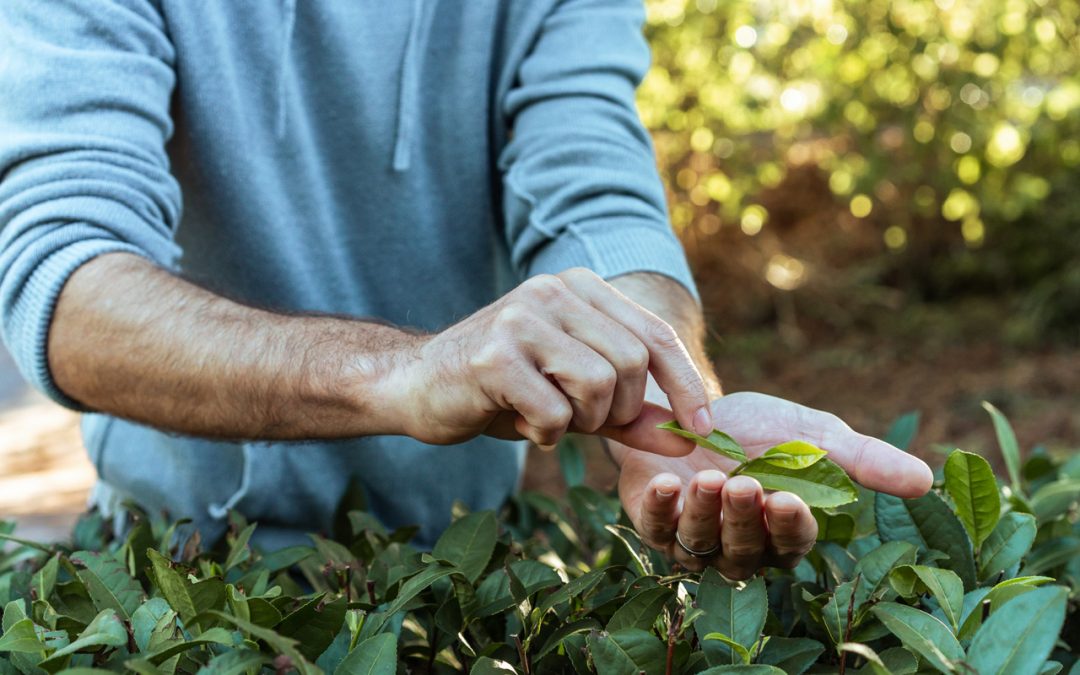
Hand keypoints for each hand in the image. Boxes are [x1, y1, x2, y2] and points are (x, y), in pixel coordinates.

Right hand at [397, 268, 711, 450]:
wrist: (417, 386)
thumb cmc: (503, 391)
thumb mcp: (577, 401)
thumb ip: (632, 415)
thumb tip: (689, 440)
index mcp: (580, 288)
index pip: (655, 334)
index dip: (686, 384)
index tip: (704, 429)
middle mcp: (553, 290)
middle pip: (631, 362)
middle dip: (618, 410)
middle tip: (582, 421)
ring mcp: (521, 318)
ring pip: (597, 385)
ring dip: (579, 421)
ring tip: (546, 417)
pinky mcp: (494, 354)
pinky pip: (553, 411)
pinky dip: (545, 433)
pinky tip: (519, 422)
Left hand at [615, 392, 933, 575]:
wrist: (693, 405)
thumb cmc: (760, 428)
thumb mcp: (815, 435)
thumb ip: (863, 460)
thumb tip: (926, 478)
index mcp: (782, 531)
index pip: (792, 543)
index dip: (791, 526)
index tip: (788, 498)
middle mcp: (738, 546)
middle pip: (745, 550)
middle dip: (745, 519)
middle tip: (745, 486)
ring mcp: (692, 539)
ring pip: (699, 545)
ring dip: (704, 513)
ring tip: (707, 478)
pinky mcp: (653, 521)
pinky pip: (654, 528)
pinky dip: (659, 509)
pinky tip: (668, 482)